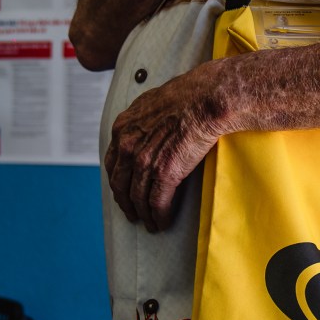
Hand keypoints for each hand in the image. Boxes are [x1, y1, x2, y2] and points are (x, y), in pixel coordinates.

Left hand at [105, 65, 226, 232]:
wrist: (206, 100)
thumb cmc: (190, 96)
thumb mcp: (155, 101)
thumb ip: (147, 118)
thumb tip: (154, 124)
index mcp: (123, 128)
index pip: (113, 162)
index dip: (118, 180)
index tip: (123, 189)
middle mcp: (127, 146)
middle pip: (120, 184)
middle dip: (125, 202)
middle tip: (132, 213)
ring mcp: (144, 162)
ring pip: (137, 197)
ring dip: (143, 214)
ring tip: (150, 223)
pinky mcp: (163, 174)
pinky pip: (157, 203)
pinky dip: (159, 216)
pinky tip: (162, 222)